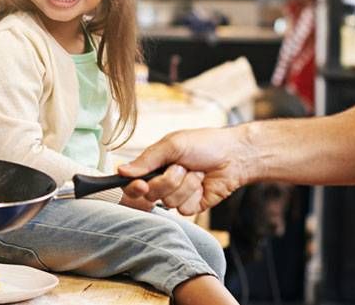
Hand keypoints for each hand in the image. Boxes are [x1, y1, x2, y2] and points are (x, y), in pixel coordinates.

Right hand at [118, 127, 248, 215]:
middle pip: (150, 194)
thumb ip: (147, 159)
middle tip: (181, 167)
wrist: (233, 155)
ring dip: (185, 184)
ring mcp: (177, 195)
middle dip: (167, 180)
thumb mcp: (172, 144)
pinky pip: (184, 209)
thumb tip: (121, 170)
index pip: (132, 183)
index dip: (133, 188)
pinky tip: (203, 183)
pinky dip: (194, 193)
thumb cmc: (203, 144)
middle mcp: (162, 182)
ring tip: (196, 172)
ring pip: (169, 202)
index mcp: (154, 166)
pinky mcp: (191, 206)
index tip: (141, 185)